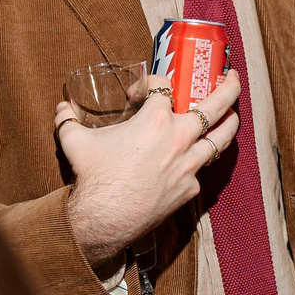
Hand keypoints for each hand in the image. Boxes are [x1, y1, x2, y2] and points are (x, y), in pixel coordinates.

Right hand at [54, 68, 243, 271]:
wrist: (103, 218)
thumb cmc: (93, 176)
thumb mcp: (75, 141)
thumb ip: (67, 119)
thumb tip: (61, 108)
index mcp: (155, 119)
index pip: (164, 85)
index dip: (151, 82)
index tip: (140, 93)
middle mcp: (178, 138)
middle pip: (215, 105)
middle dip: (229, 86)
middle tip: (232, 76)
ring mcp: (188, 165)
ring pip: (221, 138)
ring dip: (230, 122)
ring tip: (233, 113)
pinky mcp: (190, 188)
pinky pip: (200, 170)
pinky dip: (199, 161)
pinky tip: (198, 158)